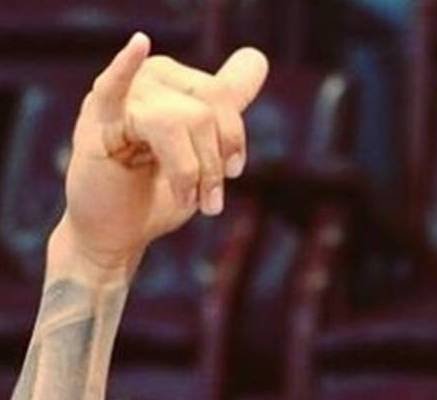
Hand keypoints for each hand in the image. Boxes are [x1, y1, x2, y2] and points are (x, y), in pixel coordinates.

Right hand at [59, 32, 268, 271]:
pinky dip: (125, 67)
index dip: (233, 135)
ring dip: (192, 171)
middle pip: (205, 108)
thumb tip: (256, 59)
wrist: (118, 234)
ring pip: (180, 119)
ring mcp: (122, 98)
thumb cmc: (160, 192)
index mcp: (175, 82)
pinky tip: (139, 46)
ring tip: (189, 201)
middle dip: (215, 161)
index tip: (233, 170)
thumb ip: (225, 109)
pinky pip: (113, 87)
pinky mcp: (97, 123)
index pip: (221, 93)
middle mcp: (149, 80)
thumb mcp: (204, 149)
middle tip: (211, 201)